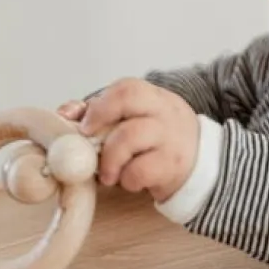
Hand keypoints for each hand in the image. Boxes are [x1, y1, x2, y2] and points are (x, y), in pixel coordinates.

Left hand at [57, 80, 198, 202]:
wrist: (203, 167)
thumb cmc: (160, 143)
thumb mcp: (138, 121)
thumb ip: (103, 115)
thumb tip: (65, 113)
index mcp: (154, 98)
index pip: (126, 87)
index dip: (99, 105)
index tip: (84, 126)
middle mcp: (164, 112)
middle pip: (129, 98)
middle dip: (100, 119)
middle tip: (90, 145)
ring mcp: (170, 138)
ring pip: (130, 136)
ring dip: (109, 159)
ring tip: (108, 174)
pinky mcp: (172, 166)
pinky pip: (139, 171)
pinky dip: (127, 180)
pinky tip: (130, 181)